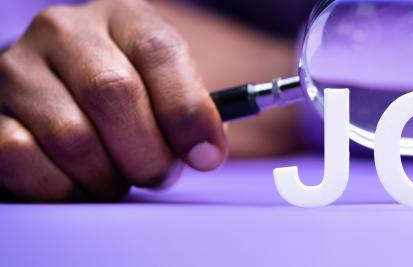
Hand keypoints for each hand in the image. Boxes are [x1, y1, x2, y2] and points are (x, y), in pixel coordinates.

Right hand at [0, 0, 227, 201]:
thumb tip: (206, 151)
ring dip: (106, 175)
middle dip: (147, 152)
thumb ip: (193, 112)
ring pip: (70, 136)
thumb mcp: (166, 88)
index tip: (206, 156)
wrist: (62, 96)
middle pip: (113, 94)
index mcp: (122, 17)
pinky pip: (23, 158)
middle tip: (159, 175)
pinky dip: (61, 186)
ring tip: (118, 177)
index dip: (188, 112)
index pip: (159, 52)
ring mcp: (18, 68)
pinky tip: (76, 181)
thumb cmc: (131, 99)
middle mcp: (64, 30)